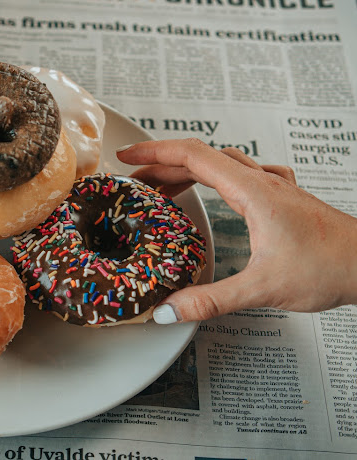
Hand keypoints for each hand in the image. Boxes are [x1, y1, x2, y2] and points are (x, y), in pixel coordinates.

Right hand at [116, 138, 356, 322]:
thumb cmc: (333, 266)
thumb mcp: (264, 287)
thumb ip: (211, 299)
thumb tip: (169, 309)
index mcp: (252, 191)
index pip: (192, 155)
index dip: (154, 152)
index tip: (127, 157)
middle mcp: (262, 182)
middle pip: (201, 158)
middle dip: (161, 165)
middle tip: (134, 182)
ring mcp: (274, 188)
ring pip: (221, 165)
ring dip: (187, 171)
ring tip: (164, 188)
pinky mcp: (283, 200)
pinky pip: (241, 175)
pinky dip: (215, 178)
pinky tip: (218, 192)